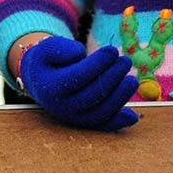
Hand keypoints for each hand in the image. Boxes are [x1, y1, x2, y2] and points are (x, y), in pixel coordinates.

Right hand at [19, 37, 138, 131]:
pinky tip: (133, 116)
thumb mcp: (46, 48)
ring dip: (120, 98)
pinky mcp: (84, 123)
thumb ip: (60, 48)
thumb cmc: (47, 61)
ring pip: (100, 112)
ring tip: (132, 80)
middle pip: (92, 95)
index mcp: (51, 87)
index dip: (98, 63)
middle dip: (113, 77)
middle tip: (125, 60)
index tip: (112, 50)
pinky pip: (102, 125)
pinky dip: (118, 122)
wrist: (40, 82)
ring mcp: (74, 118)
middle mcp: (62, 107)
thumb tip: (80, 53)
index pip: (79, 76)